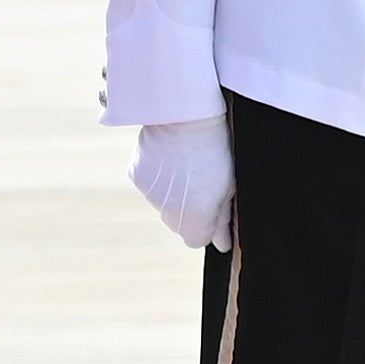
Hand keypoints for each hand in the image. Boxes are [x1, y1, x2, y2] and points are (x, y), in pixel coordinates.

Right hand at [130, 117, 235, 251]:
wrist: (184, 118)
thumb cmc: (215, 151)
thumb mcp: (229, 187)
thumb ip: (223, 221)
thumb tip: (223, 245)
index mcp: (193, 219)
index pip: (196, 241)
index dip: (207, 227)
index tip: (215, 208)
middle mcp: (167, 213)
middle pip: (178, 225)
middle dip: (189, 211)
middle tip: (202, 182)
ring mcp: (149, 194)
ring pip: (163, 205)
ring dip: (173, 194)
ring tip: (185, 166)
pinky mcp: (135, 175)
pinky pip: (149, 187)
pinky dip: (158, 179)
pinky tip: (169, 160)